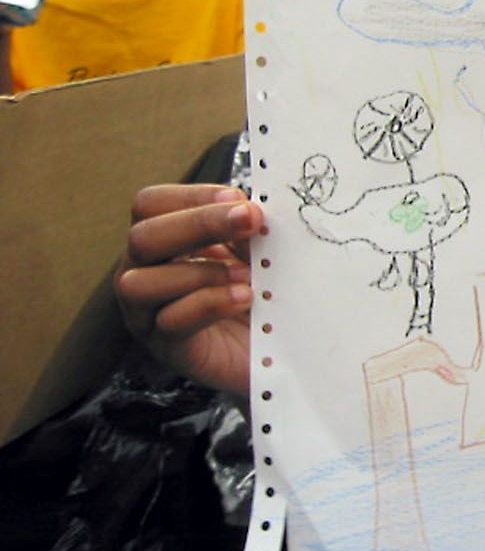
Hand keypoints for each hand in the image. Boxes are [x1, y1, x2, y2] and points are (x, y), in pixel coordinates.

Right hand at [116, 183, 264, 396]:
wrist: (279, 354)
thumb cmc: (262, 295)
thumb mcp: (254, 253)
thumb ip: (245, 231)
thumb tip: (248, 208)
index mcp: (163, 243)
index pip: (151, 205)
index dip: (193, 196)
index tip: (240, 199)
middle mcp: (144, 274)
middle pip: (142, 238)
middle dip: (198, 224)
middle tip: (250, 220)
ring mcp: (148, 315)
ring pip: (139, 283)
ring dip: (199, 272)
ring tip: (245, 275)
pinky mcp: (168, 349)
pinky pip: (170, 322)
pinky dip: (210, 304)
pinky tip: (245, 298)